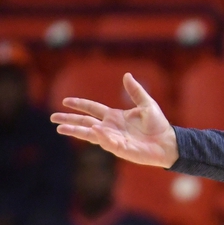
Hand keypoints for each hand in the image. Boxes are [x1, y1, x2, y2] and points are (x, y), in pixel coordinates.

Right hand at [50, 73, 178, 167]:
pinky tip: (93, 130)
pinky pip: (107, 142)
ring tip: (60, 128)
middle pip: (85, 122)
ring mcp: (113, 139)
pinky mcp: (121, 149)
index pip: (92, 109)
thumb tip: (127, 75)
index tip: (65, 101)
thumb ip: (135, 91)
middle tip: (53, 117)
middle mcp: (110, 127)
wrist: (169, 142)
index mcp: (114, 116)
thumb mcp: (147, 104)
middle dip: (69, 119)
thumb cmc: (158, 125)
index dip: (79, 104)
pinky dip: (100, 136)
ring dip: (75, 130)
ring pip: (90, 134)